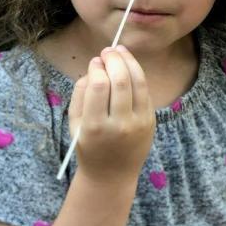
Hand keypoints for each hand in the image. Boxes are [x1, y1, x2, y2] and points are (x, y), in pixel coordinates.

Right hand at [67, 45, 154, 184]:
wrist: (112, 174)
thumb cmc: (89, 145)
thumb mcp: (74, 124)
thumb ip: (80, 94)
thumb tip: (94, 67)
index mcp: (95, 126)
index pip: (98, 86)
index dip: (96, 68)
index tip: (94, 61)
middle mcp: (119, 124)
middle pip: (121, 80)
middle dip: (114, 59)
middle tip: (108, 50)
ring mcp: (138, 122)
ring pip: (138, 82)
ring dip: (129, 61)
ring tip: (120, 51)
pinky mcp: (150, 121)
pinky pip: (145, 91)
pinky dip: (137, 75)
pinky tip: (129, 66)